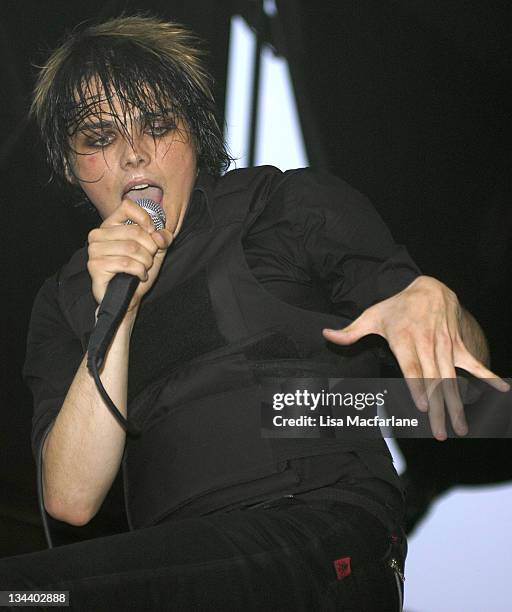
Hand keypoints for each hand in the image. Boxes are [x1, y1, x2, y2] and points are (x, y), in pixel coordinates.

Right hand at [87, 199, 172, 311]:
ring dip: (145, 262)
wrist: (128, 297)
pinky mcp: (95, 265)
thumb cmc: (137, 271)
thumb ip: (162, 238)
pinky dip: (139, 271)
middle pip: (134, 231)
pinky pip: (126, 263)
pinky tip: (138, 276)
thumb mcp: (155, 251)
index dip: (145, 219)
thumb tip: (158, 235)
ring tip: (143, 268)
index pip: (127, 206)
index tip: (152, 233)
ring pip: (132, 248)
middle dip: (150, 248)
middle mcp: (98, 234)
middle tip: (149, 259)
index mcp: (111, 225)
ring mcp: (94, 250)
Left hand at [322, 275, 509, 440]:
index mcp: (404, 339)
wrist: (427, 286)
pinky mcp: (458, 344)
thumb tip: (325, 335)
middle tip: (440, 433)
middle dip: (438, 408)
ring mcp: (445, 345)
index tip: (424, 406)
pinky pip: (474, 362)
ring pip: (452, 378)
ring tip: (461, 428)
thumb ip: (350, 331)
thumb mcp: (371, 316)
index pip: (412, 367)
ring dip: (458, 404)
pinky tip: (503, 392)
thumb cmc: (396, 306)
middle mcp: (426, 343)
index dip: (418, 386)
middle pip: (433, 380)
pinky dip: (489, 377)